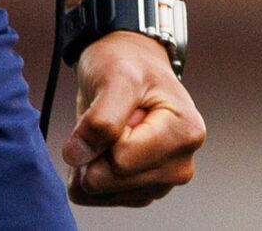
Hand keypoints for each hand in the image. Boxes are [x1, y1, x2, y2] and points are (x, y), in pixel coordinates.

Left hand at [61, 31, 205, 206]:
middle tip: (108, 116)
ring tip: (107, 127)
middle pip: (111, 180)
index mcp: (185, 134)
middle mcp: (180, 166)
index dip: (104, 133)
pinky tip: (101, 145)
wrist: (130, 64)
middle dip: (95, 150)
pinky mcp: (141, 193)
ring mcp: (162, 183)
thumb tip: (76, 156)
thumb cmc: (128, 64)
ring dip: (90, 160)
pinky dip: (88, 172)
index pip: (121, 159)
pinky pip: (97, 198)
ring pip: (102, 192)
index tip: (116, 105)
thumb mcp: (115, 76)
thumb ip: (100, 117)